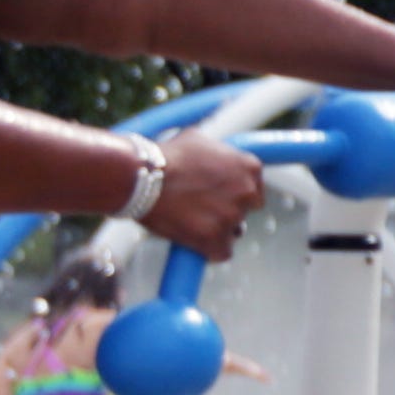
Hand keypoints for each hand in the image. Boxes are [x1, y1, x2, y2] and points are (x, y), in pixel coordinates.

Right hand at [141, 129, 265, 259]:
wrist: (141, 178)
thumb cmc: (166, 156)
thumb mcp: (200, 141)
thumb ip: (219, 153)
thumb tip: (218, 155)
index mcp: (250, 167)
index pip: (254, 188)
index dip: (235, 193)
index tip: (218, 196)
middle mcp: (247, 192)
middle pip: (245, 210)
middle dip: (228, 211)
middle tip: (202, 209)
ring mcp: (232, 217)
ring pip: (233, 232)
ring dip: (217, 230)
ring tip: (191, 222)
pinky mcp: (215, 239)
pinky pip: (222, 253)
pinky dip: (209, 250)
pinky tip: (194, 242)